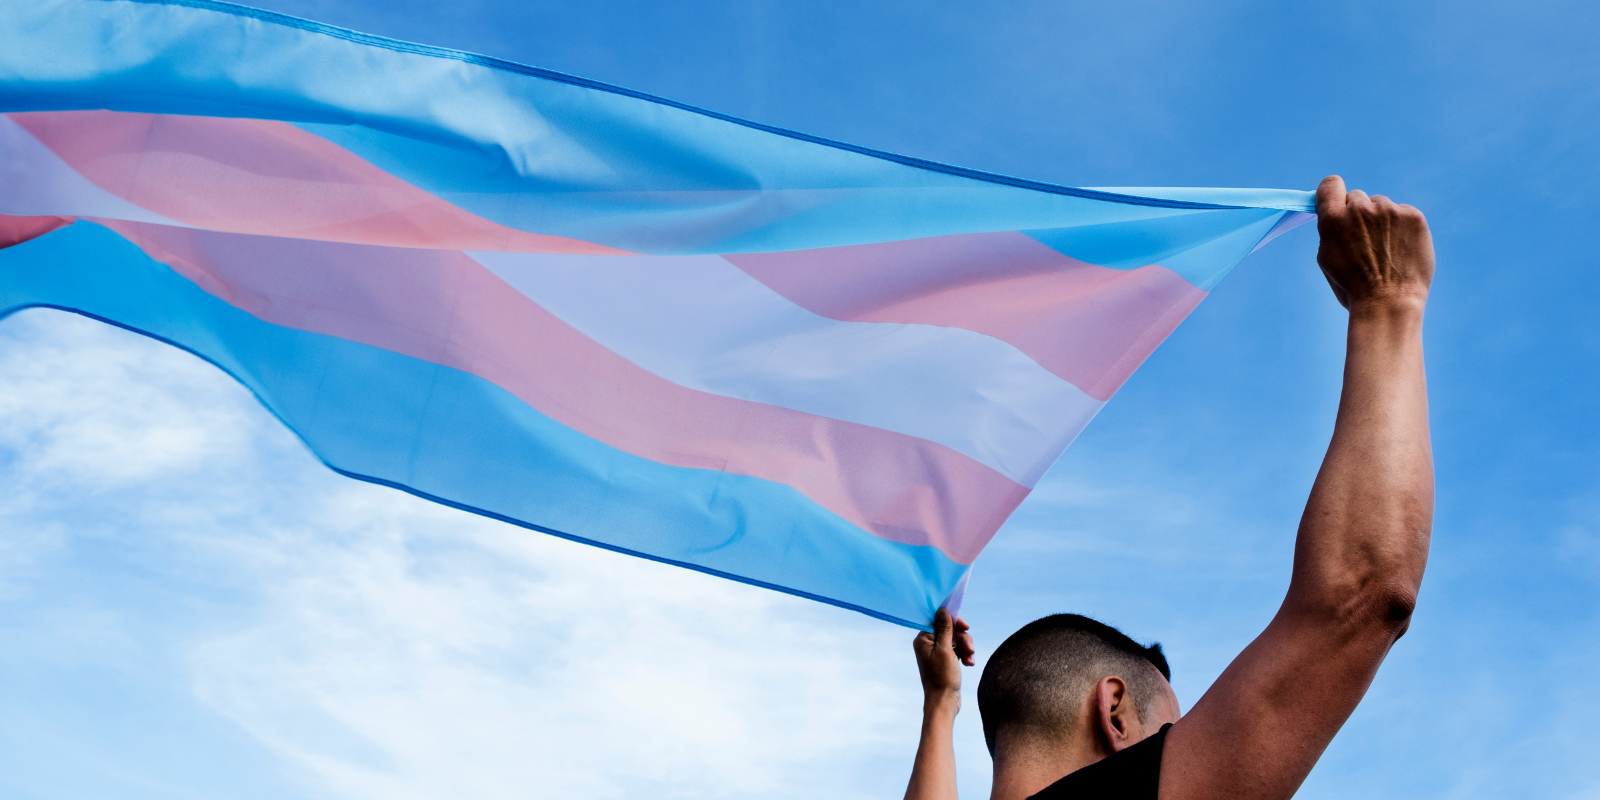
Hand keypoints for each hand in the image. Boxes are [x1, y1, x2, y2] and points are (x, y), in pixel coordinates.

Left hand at [912, 608, 974, 700]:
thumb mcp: (945, 650)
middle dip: (963, 638)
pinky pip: (958, 650)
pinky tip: (969, 663)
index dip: (953, 621)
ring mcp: (937, 652)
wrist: (944, 701)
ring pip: (956, 640)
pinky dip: (965, 655)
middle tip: (970, 649)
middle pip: (950, 630)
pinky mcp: (946, 660)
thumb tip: (942, 610)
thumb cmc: (942, 677)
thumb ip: (944, 628)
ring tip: (970, 659)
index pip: (939, 620)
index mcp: (923, 639)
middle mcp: (928, 644)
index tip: (965, 626)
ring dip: (966, 647)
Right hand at [1314, 175, 1433, 310]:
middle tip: (1365, 240)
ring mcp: (1389, 210)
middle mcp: (1360, 209)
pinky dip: (1402, 227)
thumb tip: (1334, 214)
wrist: (1388, 303)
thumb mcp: (1327, 258)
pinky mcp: (1413, 216)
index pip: (1331, 184)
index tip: (1337, 204)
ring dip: (1382, 220)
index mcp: (1333, 219)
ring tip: (1385, 249)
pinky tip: (1400, 249)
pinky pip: (1403, 212)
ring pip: (1382, 205)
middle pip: (1357, 197)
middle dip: (1359, 214)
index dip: (1333, 194)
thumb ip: (1330, 230)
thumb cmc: (1353, 287)